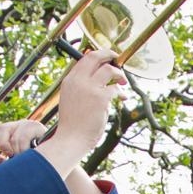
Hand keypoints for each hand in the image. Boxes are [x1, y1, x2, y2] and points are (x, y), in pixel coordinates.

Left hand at [0, 118, 49, 164]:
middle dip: (3, 145)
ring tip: (25, 157)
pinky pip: (22, 137)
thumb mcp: (13, 165)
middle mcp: (20, 127)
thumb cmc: (35, 167)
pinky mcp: (37, 127)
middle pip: (2, 129)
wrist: (55, 169)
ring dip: (17, 151)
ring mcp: (29, 125)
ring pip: (12, 136)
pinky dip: (23, 149)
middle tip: (11, 155)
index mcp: (13, 134)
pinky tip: (31, 153)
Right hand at [36, 48, 126, 172]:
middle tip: (117, 57)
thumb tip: (98, 80)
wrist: (70, 139)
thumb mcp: (71, 99)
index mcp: (69, 80)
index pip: (84, 59)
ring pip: (109, 70)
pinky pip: (115, 88)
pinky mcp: (100, 98)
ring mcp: (89, 88)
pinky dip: (121, 92)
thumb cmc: (72, 124)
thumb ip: (81, 87)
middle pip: (95, 57)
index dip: (97, 56)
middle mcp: (78, 80)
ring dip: (118, 74)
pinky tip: (123, 97)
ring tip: (122, 81)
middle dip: (108, 54)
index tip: (106, 59)